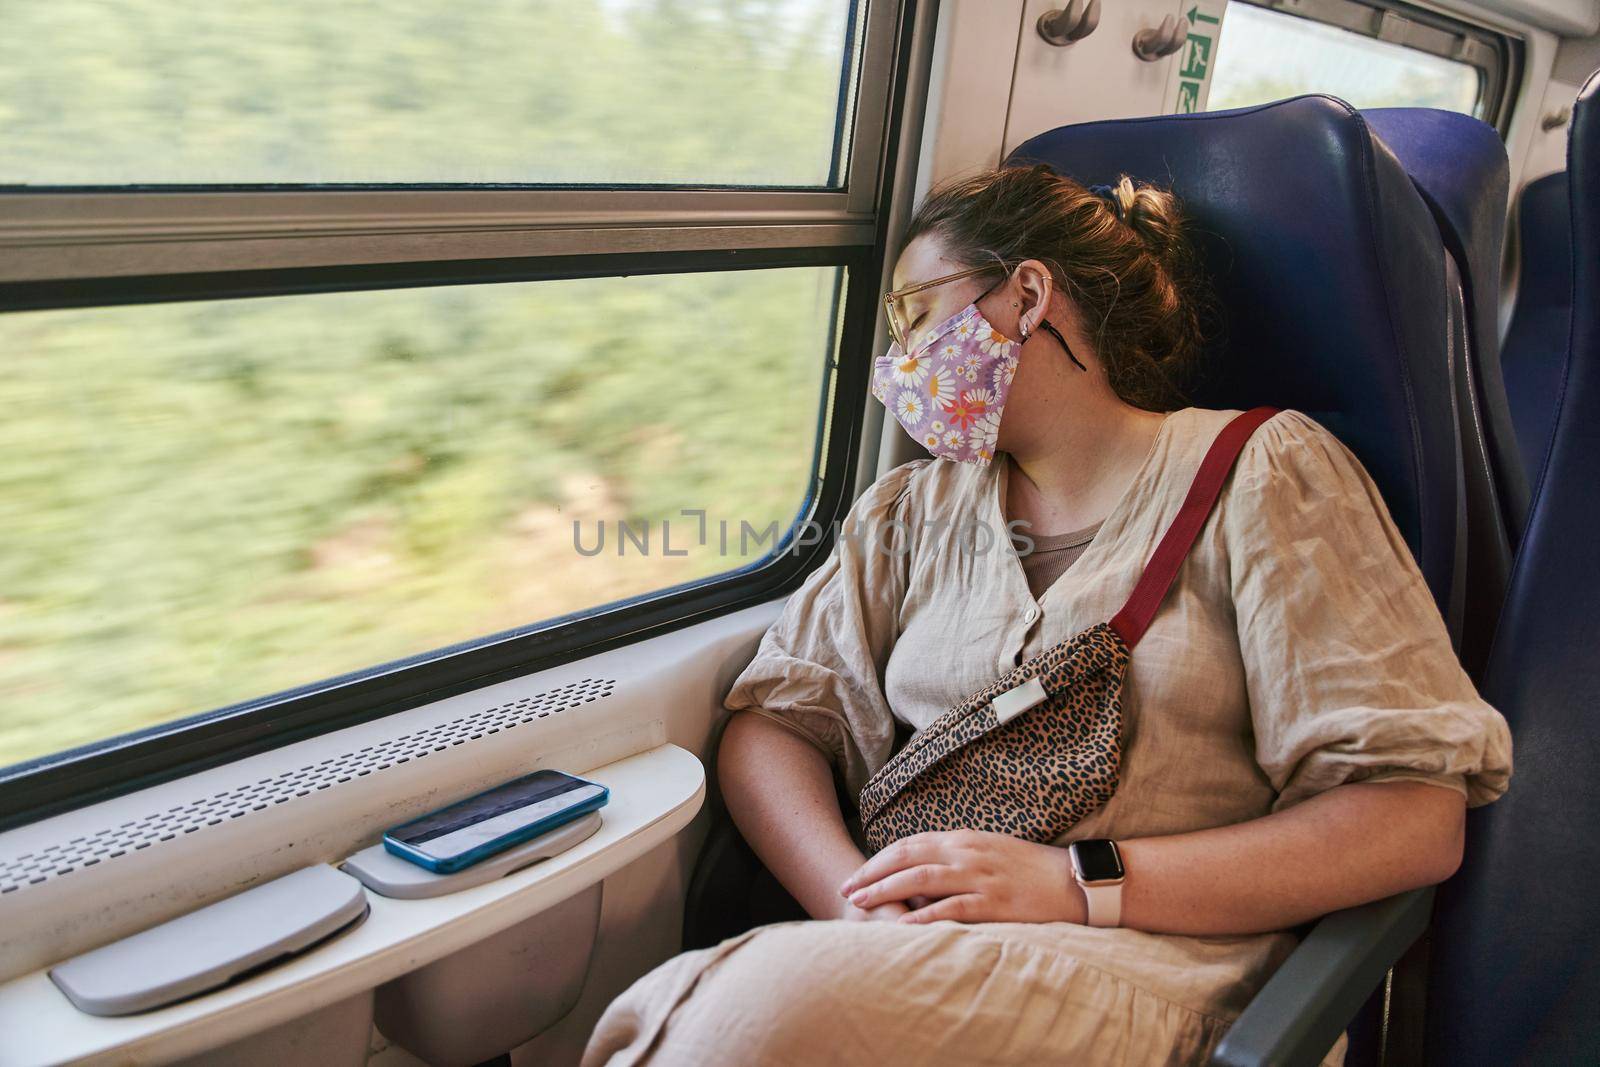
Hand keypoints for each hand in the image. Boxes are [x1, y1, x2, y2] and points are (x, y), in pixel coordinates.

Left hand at [838, 829, 1085, 924]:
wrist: (1074, 881)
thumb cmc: (1031, 869)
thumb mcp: (990, 852)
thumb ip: (957, 858)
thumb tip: (923, 875)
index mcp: (965, 839)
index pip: (910, 844)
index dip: (880, 858)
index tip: (857, 873)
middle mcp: (967, 853)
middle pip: (907, 857)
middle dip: (872, 873)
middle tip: (847, 890)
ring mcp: (980, 877)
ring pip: (921, 879)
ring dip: (886, 891)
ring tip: (861, 904)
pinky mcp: (994, 903)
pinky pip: (951, 908)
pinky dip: (923, 916)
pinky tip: (901, 926)